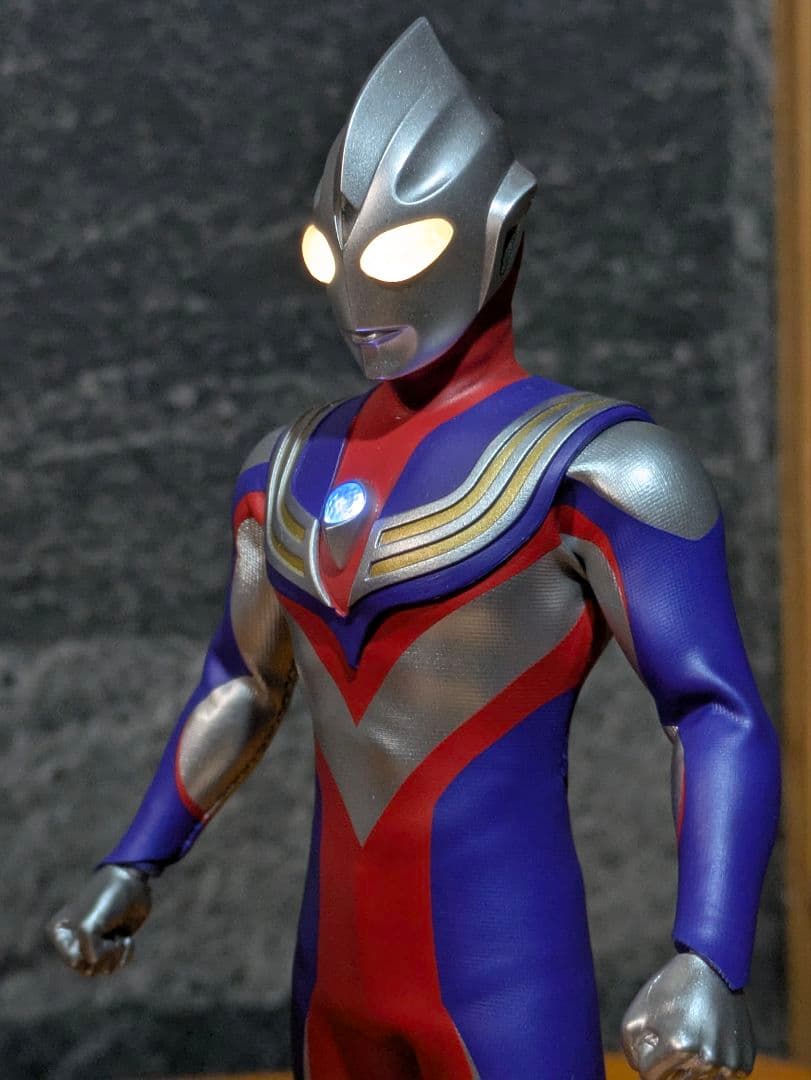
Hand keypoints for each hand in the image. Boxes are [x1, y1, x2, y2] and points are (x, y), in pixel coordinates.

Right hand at [47, 864, 151, 975]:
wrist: (132, 881)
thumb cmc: (107, 898)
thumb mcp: (90, 924)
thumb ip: (87, 949)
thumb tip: (95, 962)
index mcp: (59, 932)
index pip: (73, 961)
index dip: (90, 952)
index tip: (99, 934)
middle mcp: (73, 940)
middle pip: (87, 969)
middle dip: (104, 956)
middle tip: (112, 938)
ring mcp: (93, 942)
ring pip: (102, 970)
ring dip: (116, 954)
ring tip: (119, 936)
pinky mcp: (111, 943)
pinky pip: (116, 965)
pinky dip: (125, 954)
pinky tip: (127, 938)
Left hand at [621, 952, 754, 1078]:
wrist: (712, 969)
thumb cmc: (670, 990)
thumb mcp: (638, 1013)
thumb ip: (632, 1050)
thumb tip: (643, 1072)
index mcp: (678, 1045)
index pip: (650, 1076)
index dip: (647, 1057)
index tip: (654, 1037)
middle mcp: (706, 1059)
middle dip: (669, 1061)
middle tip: (675, 1030)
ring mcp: (728, 1063)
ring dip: (691, 1063)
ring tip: (693, 1031)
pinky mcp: (744, 1062)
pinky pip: (720, 1076)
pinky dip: (712, 1063)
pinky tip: (711, 1037)